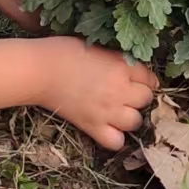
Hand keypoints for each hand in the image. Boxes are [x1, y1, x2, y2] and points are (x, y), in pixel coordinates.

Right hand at [40, 39, 158, 149]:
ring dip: (129, 117)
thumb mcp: (96, 46)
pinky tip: (108, 128)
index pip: (149, 77)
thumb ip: (116, 59)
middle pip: (146, 99)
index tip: (137, 80)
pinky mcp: (92, 126)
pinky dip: (115, 138)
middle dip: (138, 97)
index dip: (144, 79)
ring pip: (135, 122)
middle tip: (125, 94)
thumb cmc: (62, 52)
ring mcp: (107, 110)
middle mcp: (119, 90)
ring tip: (117, 111)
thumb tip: (130, 67)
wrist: (39, 70)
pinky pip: (115, 142)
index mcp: (121, 66)